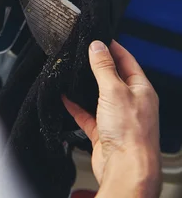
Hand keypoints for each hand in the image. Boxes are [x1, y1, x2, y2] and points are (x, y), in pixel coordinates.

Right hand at [63, 40, 161, 197]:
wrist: (125, 170)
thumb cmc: (130, 134)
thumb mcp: (114, 90)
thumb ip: (104, 67)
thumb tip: (98, 45)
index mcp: (141, 90)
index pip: (127, 61)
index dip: (113, 48)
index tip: (99, 37)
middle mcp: (131, 103)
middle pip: (112, 78)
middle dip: (97, 66)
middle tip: (82, 52)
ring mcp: (117, 118)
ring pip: (98, 96)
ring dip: (85, 86)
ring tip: (72, 72)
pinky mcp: (104, 133)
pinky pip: (87, 115)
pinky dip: (75, 106)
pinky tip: (65, 98)